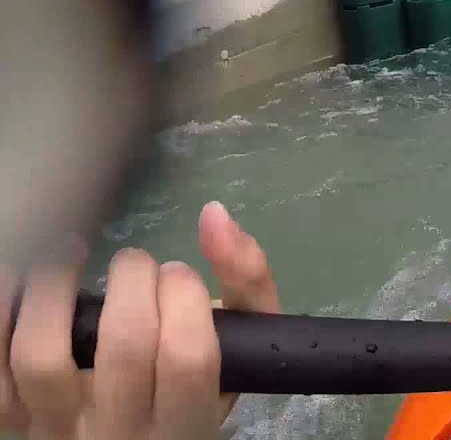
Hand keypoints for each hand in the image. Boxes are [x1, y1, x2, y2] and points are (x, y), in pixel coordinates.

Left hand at [0, 200, 278, 438]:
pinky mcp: (11, 417)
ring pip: (41, 354)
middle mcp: (121, 432)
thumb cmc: (196, 383)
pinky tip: (22, 282)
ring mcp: (57, 428)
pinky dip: (1, 309)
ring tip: (70, 258)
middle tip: (134, 266)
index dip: (185, 297)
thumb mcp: (242, 343)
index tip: (178, 275)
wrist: (138, 436)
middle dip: (133, 278)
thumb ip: (246, 278)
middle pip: (123, 347)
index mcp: (186, 420)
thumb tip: (214, 214)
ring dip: (55, 286)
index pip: (187, 357)